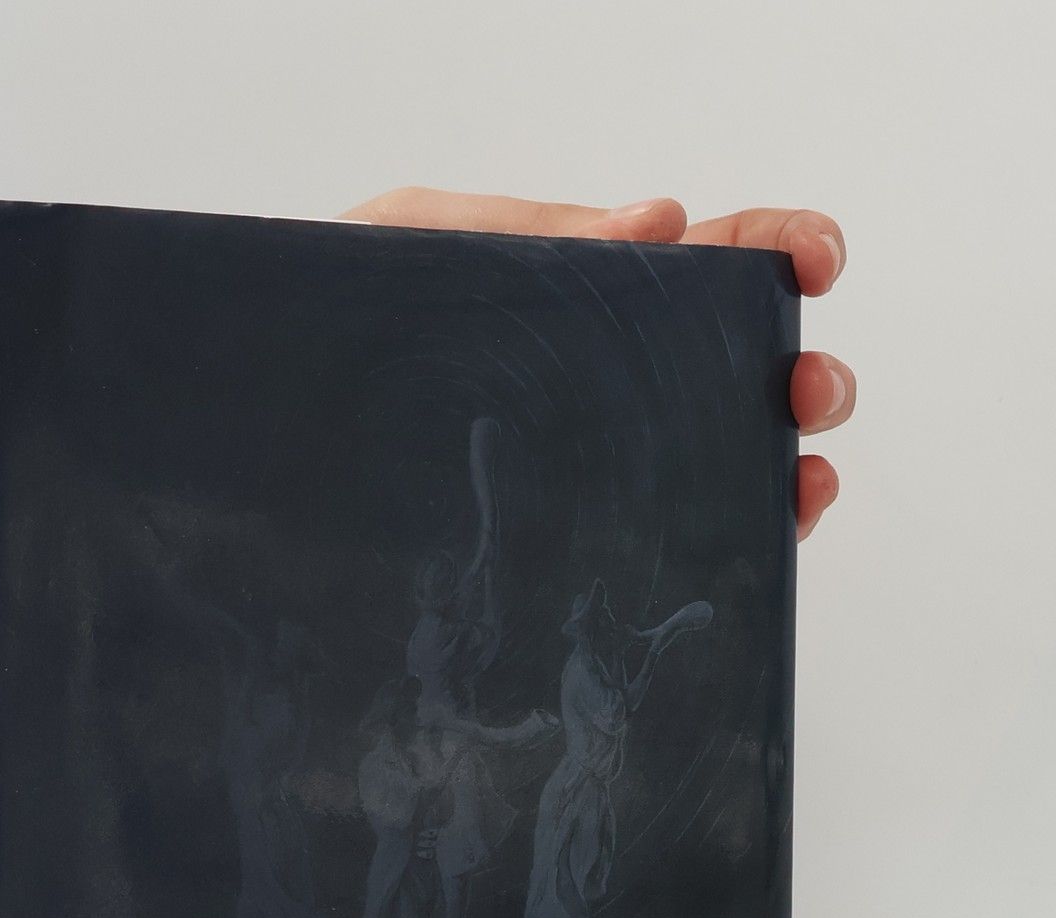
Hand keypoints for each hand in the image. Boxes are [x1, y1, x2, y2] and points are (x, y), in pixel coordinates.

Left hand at [345, 189, 852, 541]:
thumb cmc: (312, 328)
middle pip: (739, 373)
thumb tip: (658, 223)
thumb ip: (521, 234)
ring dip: (788, 462)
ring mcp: (592, 475)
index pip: (705, 260)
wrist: (240, 435)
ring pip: (726, 464)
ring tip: (802, 471)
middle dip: (804, 375)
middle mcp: (602, 390)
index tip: (815, 258)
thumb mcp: (403, 244)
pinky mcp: (561, 556)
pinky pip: (672, 548)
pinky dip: (740, 542)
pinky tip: (763, 533)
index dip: (776, 247)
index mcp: (578, 295)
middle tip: (808, 388)